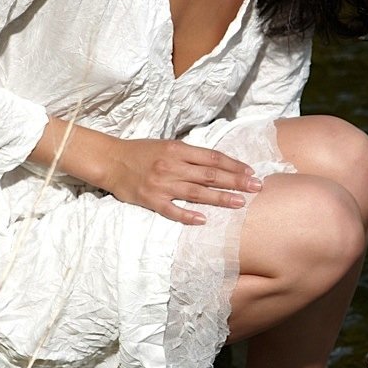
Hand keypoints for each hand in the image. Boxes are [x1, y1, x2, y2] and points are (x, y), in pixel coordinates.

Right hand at [100, 138, 261, 224]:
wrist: (110, 160)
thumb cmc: (141, 152)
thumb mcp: (167, 146)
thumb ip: (190, 155)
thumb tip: (218, 164)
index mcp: (177, 150)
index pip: (212, 157)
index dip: (233, 165)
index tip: (251, 172)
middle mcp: (172, 166)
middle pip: (209, 175)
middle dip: (235, 181)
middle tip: (256, 188)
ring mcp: (161, 184)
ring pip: (196, 193)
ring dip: (220, 198)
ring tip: (240, 203)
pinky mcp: (151, 200)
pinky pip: (172, 210)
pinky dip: (188, 216)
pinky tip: (204, 221)